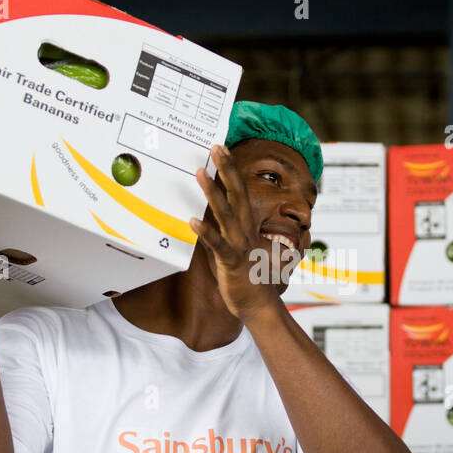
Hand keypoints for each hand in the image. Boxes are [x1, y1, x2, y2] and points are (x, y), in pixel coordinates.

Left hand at [189, 145, 292, 321]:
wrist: (260, 306)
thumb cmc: (251, 279)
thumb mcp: (240, 248)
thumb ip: (228, 231)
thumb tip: (214, 218)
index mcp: (248, 226)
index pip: (240, 191)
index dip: (231, 170)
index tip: (222, 149)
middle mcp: (245, 231)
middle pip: (237, 193)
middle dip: (227, 169)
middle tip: (217, 147)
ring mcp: (239, 245)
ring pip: (225, 214)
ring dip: (213, 192)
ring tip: (200, 173)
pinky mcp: (231, 262)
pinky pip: (217, 245)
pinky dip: (205, 233)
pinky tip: (192, 220)